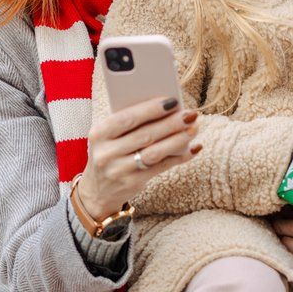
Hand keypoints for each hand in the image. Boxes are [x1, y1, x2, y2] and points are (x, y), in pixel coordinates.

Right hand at [79, 97, 199, 218]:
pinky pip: (160, 167)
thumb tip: (167, 108)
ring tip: (194, 128)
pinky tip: (193, 148)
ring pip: (154, 153)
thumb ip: (130, 123)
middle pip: (144, 135)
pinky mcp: (132, 183)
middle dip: (170, 123)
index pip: (126, 118)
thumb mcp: (109, 137)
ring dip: (177, 139)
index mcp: (99, 133)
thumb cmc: (110, 152)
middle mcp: (106, 153)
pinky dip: (179, 157)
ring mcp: (118, 170)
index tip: (172, 101)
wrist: (98, 190)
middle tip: (190, 114)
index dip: (150, 109)